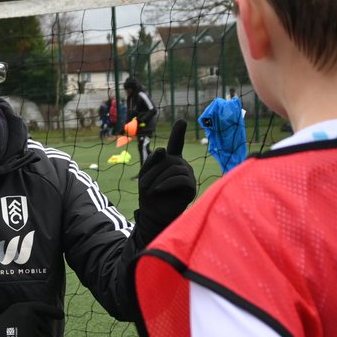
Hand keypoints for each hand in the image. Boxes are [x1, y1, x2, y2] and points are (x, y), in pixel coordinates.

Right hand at [0, 301, 63, 336]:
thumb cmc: (0, 327)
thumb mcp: (13, 314)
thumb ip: (28, 314)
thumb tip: (45, 323)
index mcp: (24, 306)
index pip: (42, 307)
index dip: (53, 311)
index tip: (61, 315)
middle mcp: (29, 314)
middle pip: (43, 326)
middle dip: (39, 334)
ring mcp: (29, 326)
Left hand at [134, 120, 197, 245]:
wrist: (153, 215)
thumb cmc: (149, 195)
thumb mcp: (145, 175)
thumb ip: (152, 161)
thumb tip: (164, 149)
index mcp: (171, 160)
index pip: (176, 144)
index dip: (178, 133)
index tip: (181, 121)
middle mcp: (182, 165)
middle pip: (169, 159)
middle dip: (153, 171)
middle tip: (144, 186)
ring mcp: (188, 175)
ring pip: (174, 168)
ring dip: (158, 179)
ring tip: (152, 190)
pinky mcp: (191, 187)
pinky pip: (180, 179)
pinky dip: (167, 184)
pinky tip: (159, 190)